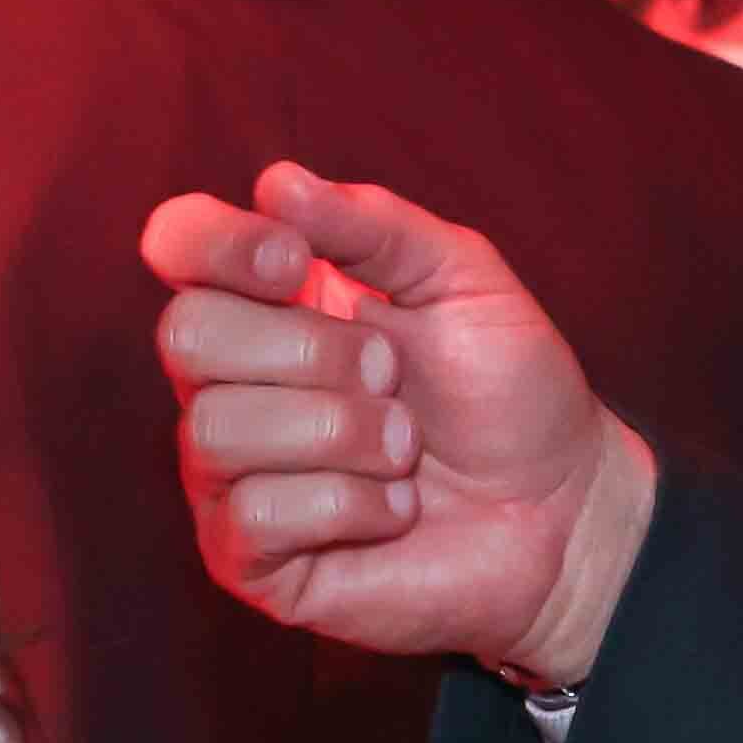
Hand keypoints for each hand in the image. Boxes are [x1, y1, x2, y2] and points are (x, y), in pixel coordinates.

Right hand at [141, 167, 651, 687]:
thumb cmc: (508, 390)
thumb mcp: (461, 278)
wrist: (563, 509)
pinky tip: (392, 509)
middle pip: (187, 334)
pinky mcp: (249, 559)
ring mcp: (231, 474)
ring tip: (404, 449)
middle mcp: (232, 382)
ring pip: (218, 430)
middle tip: (391, 374)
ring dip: (342, 432)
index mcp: (270, 301)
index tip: (296, 261)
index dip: (218, 243)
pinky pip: (255, 514)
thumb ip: (373, 225)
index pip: (178, 243)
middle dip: (312, 350)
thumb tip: (274, 182)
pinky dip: (350, 505)